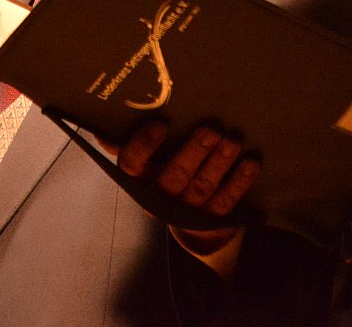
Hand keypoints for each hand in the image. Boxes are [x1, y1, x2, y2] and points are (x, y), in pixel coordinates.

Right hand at [118, 120, 256, 264]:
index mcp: (140, 180)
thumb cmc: (165, 177)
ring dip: (219, 162)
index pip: (132, 165)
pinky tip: (250, 163)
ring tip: (233, 139)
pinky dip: (239, 182)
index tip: (161, 124)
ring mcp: (188, 210)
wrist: (193, 227)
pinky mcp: (214, 220)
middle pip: (174, 176)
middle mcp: (161, 197)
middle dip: (194, 151)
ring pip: (203, 186)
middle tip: (212, 128)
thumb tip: (100, 128)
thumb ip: (126, 143)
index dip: (144, 145)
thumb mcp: (145, 164)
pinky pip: (227, 201)